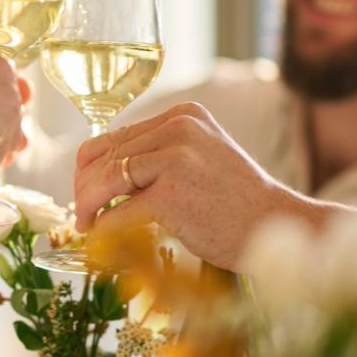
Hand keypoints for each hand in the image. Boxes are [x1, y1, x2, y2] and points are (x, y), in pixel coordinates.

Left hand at [74, 102, 297, 270]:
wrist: (275, 227)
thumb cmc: (235, 203)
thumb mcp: (198, 161)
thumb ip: (158, 157)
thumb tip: (100, 175)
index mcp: (183, 116)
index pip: (114, 136)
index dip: (88, 167)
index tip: (83, 190)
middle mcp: (178, 129)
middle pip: (105, 157)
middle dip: (84, 189)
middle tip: (82, 215)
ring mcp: (176, 159)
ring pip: (105, 181)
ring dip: (87, 208)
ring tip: (86, 227)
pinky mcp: (172, 194)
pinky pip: (118, 213)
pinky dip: (103, 229)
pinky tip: (100, 239)